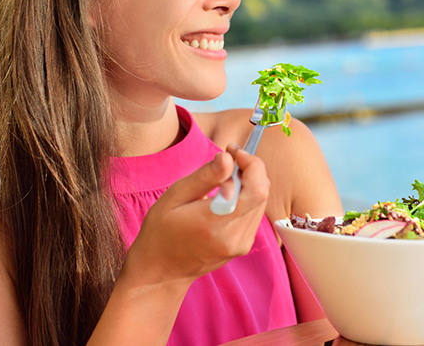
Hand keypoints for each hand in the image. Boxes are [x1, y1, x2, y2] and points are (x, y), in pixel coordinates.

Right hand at [120, 145, 269, 288]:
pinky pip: (255, 213)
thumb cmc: (161, 231)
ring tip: (224, 176)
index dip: (252, 164)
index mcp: (214, 223)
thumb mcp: (175, 196)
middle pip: (262, 192)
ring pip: (261, 201)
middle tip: (228, 158)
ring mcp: (240, 245)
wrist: (161, 271)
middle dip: (250, 168)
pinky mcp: (243, 246)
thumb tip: (228, 158)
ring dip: (249, 181)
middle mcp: (233, 237)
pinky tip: (226, 194)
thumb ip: (205, 177)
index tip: (233, 152)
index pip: (256, 190)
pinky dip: (246, 196)